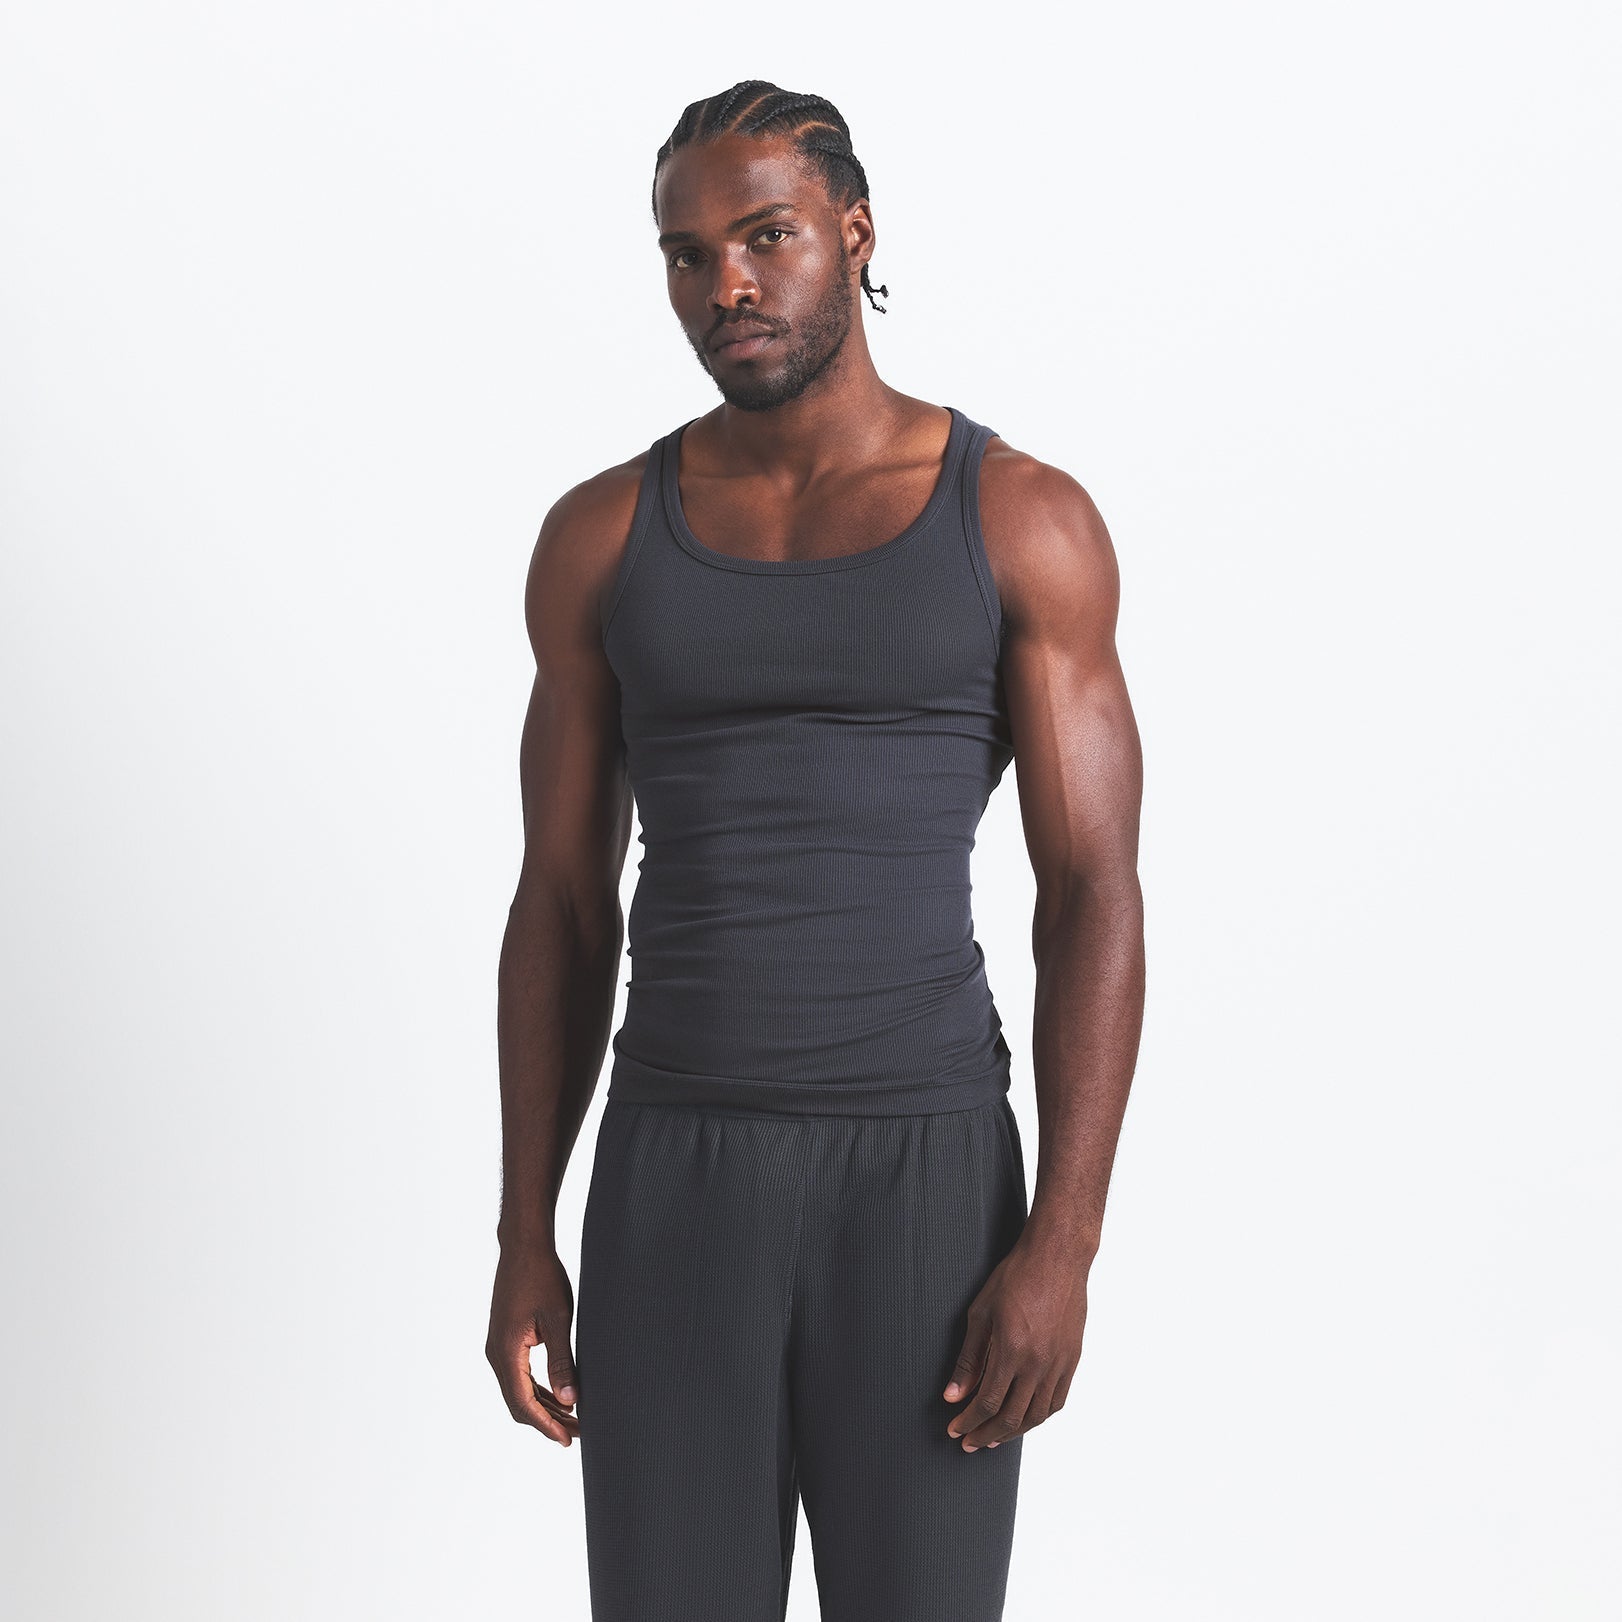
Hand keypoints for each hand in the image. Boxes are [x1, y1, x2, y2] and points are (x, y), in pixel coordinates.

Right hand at [486, 1242, 580, 1445]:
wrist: (523, 1246)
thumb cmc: (541, 1276)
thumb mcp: (558, 1319)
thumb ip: (562, 1361)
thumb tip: (571, 1400)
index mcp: (506, 1352)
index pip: (523, 1403)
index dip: (546, 1425)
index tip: (567, 1440)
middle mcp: (496, 1354)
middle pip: (519, 1402)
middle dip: (548, 1420)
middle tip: (578, 1433)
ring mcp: (499, 1347)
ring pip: (519, 1390)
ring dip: (545, 1406)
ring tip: (574, 1418)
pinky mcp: (506, 1340)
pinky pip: (520, 1374)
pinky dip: (539, 1388)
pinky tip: (561, 1394)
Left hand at [942, 1233, 1087, 1450]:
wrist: (1057, 1257)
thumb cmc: (1015, 1277)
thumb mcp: (981, 1313)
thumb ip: (969, 1358)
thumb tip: (953, 1394)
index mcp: (1011, 1351)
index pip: (986, 1403)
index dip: (968, 1422)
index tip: (955, 1429)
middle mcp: (1038, 1363)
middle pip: (1011, 1417)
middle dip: (986, 1435)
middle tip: (970, 1442)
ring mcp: (1059, 1363)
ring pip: (1037, 1415)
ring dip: (1013, 1431)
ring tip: (995, 1436)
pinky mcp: (1072, 1359)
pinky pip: (1057, 1401)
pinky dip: (1039, 1416)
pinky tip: (1025, 1417)